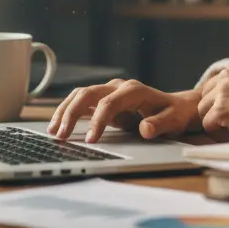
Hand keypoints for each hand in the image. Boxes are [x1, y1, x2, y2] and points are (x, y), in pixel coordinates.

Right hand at [47, 80, 201, 142]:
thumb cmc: (174, 114)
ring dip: (65, 111)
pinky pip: (81, 101)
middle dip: (72, 113)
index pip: (109, 103)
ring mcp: (109, 91)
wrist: (175, 107)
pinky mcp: (104, 99)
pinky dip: (68, 111)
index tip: (90, 141)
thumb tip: (146, 130)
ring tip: (53, 131)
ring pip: (80, 94)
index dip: (97, 121)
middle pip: (88, 93)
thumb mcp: (173, 121)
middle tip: (60, 136)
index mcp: (133, 90)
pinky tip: (58, 125)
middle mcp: (118, 86)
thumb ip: (160, 125)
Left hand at [198, 61, 228, 139]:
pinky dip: (219, 133)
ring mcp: (222, 92)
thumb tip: (225, 96)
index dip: (221, 101)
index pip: (214, 85)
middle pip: (205, 96)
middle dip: (215, 110)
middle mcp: (227, 75)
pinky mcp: (220, 109)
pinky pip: (207, 125)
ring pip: (203, 111)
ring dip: (216, 122)